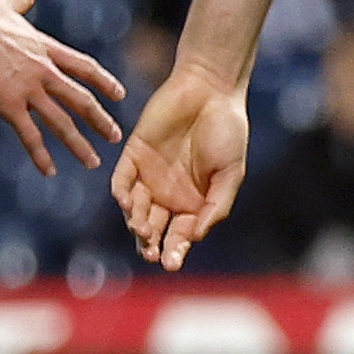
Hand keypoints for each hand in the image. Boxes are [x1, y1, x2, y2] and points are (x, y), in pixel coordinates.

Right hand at [0, 0, 127, 177]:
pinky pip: (29, 135)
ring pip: (61, 122)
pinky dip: (40, 154)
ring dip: (78, 144)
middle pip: (80, 99)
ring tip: (93, 163)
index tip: (120, 95)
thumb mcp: (8, 6)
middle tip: (116, 137)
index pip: (84, 67)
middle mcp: (45, 72)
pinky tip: (50, 171)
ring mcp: (29, 91)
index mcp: (47, 49)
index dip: (104, 81)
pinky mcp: (9, 106)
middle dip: (100, 120)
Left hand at [115, 59, 252, 266]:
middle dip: (151, 244)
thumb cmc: (228, 131)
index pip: (180, 235)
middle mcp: (169, 193)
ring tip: (143, 230)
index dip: (175, 251)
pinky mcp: (133, 155)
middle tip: (152, 253)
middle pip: (154, 228)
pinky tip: (127, 204)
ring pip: (136, 209)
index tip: (172, 263)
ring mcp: (149, 175)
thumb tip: (196, 237)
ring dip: (136, 223)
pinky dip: (122, 194)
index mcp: (194, 201)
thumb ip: (216, 205)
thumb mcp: (231, 172)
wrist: (210, 90)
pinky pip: (122, 180)